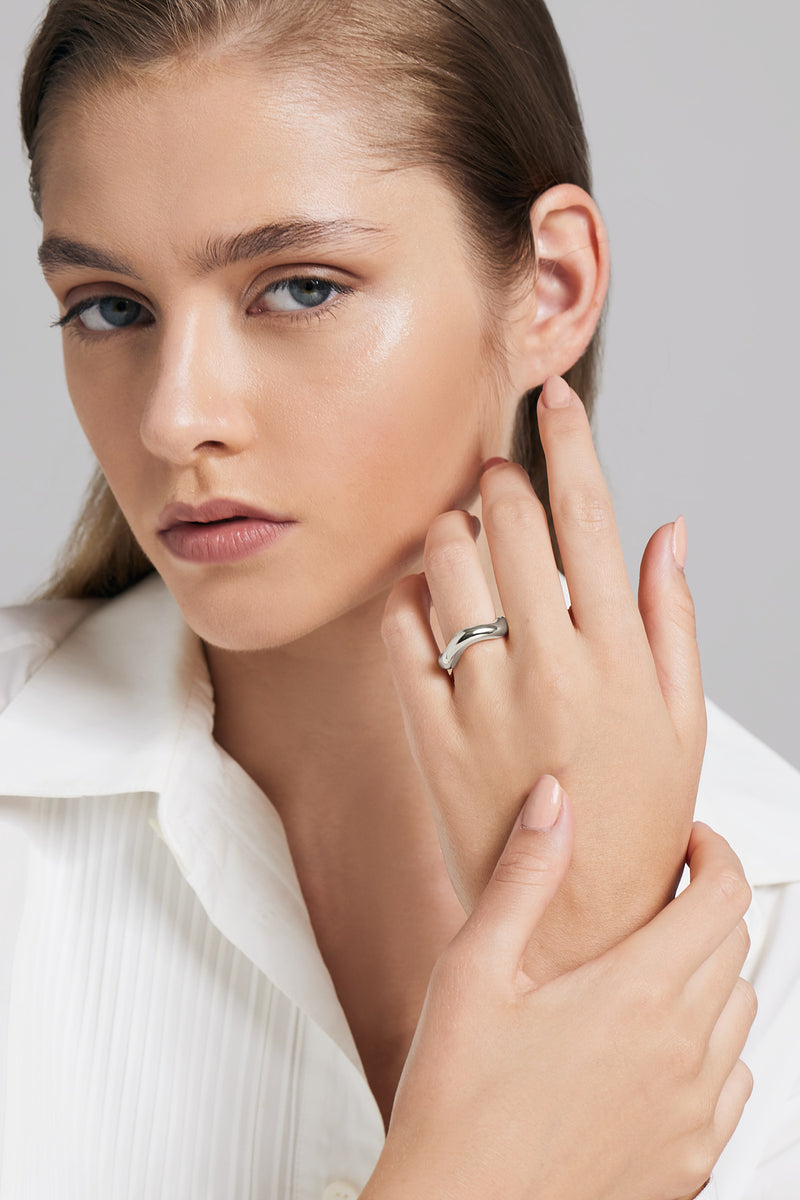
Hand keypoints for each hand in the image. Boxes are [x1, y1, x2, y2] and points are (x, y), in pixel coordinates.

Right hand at [364, 782, 755, 1199]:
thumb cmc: (457, 1105)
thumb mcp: (473, 972)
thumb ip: (523, 877)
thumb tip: (555, 801)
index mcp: (637, 995)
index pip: (722, 897)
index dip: (713, 852)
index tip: (688, 842)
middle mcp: (683, 1053)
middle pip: (735, 946)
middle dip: (705, 904)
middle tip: (657, 895)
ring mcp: (695, 1114)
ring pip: (742, 1011)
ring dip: (712, 972)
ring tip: (656, 966)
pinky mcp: (692, 1162)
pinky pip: (736, 1083)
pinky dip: (716, 1046)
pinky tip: (663, 1046)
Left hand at [382, 375, 705, 974]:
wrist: (574, 919)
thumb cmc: (639, 815)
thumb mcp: (681, 718)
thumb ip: (672, 617)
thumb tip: (668, 531)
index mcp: (617, 654)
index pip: (589, 515)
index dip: (570, 441)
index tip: (553, 396)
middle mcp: (546, 664)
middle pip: (511, 522)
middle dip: (503, 474)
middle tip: (501, 469)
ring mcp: (481, 696)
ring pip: (446, 562)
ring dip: (452, 526)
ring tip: (467, 534)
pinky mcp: (429, 730)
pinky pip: (400, 631)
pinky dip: (408, 594)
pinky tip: (427, 595)